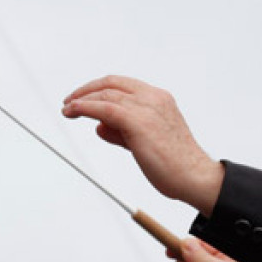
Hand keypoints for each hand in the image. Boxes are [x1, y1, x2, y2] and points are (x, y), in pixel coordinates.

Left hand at [61, 75, 224, 212]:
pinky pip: (105, 108)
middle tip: (69, 102)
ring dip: (81, 100)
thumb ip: (121, 132)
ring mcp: (147, 108)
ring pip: (105, 95)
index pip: (122, 84)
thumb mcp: (144, 142)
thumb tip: (99, 125)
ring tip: (67, 109)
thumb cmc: (174, 164)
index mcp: (159, 98)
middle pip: (111, 84)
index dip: (98, 88)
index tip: (82, 98)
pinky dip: (85, 107)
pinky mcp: (139, 122)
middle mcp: (153, 98)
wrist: (194, 177)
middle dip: (86, 91)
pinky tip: (74, 111)